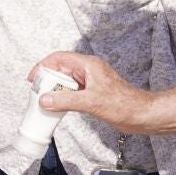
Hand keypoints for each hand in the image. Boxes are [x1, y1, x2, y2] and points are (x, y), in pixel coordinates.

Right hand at [33, 52, 153, 130]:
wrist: (142, 115)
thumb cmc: (124, 104)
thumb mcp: (91, 102)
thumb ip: (66, 101)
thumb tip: (45, 99)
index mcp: (88, 65)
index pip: (59, 58)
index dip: (43, 66)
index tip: (33, 78)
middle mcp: (88, 71)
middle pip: (60, 69)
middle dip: (47, 79)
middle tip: (36, 92)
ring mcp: (90, 82)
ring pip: (66, 81)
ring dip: (54, 90)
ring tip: (44, 101)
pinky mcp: (93, 94)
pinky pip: (72, 92)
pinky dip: (62, 98)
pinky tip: (58, 107)